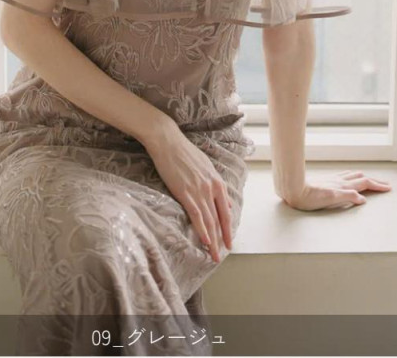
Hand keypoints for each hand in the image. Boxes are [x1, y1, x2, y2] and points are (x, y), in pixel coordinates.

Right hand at [144, 124, 232, 262]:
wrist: (168, 141)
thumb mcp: (206, 167)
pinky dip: (202, 229)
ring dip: (213, 240)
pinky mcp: (186, 192)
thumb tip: (226, 202)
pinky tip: (204, 241)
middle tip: (224, 253)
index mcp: (217, 181)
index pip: (226, 210)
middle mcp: (212, 187)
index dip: (227, 227)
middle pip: (220, 218)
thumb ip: (215, 185)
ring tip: (213, 255)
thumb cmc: (184, 152)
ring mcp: (200, 190)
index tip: (228, 240)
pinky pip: (196, 215)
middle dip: (223, 238)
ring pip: (210, 220)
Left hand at [282, 170, 391, 210]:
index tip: (388, 188)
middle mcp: (339, 181)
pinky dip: (352, 177)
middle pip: (361, 178)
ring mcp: (332, 180)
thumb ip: (347, 196)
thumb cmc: (308, 197)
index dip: (377, 186)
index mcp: (342, 186)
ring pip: (352, 176)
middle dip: (374, 181)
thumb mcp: (330, 199)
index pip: (365, 184)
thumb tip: (363, 199)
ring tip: (370, 179)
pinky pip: (343, 176)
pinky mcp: (325, 181)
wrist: (292, 189)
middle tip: (385, 184)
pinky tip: (348, 178)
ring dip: (364, 177)